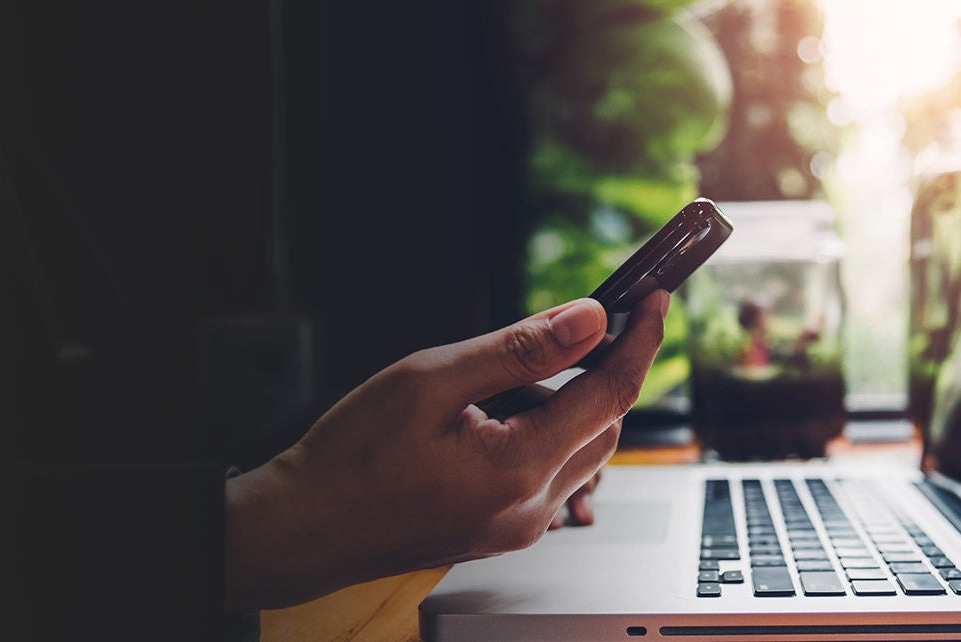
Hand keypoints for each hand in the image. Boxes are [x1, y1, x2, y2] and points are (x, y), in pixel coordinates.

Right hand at [225, 290, 668, 609]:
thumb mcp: (432, 380)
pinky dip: (536, 435)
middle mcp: (530, 509)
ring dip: (558, 406)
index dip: (638, 341)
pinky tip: (480, 420)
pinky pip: (546, 475)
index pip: (611, 395)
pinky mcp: (501, 532)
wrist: (307, 524)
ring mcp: (517, 528)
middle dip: (590, 373)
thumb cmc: (352, 456)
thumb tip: (589, 319)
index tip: (652, 301)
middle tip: (554, 331)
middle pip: (603, 426)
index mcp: (518, 469)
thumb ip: (518, 350)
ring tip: (485, 386)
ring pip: (578, 452)